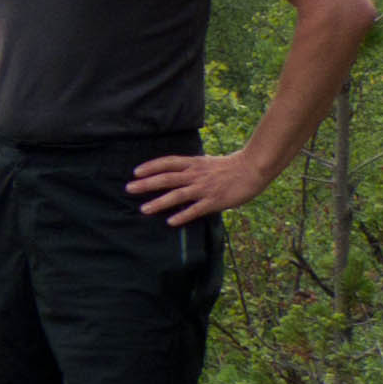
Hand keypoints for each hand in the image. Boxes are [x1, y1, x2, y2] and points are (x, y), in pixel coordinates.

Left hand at [128, 150, 266, 225]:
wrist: (252, 168)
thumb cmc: (230, 166)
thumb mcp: (207, 162)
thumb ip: (192, 167)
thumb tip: (177, 171)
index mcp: (194, 163)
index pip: (168, 162)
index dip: (151, 166)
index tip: (135, 172)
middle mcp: (196, 175)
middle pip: (167, 178)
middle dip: (146, 184)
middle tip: (129, 188)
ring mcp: (204, 188)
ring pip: (177, 195)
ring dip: (159, 202)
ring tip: (144, 209)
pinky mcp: (215, 201)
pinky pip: (196, 209)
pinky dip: (183, 215)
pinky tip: (171, 222)